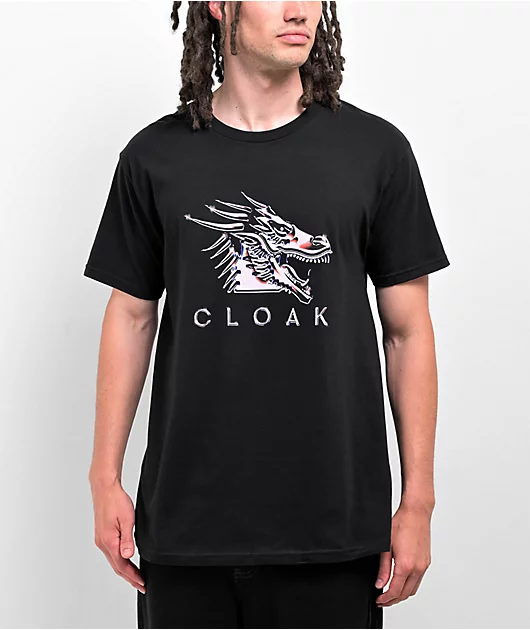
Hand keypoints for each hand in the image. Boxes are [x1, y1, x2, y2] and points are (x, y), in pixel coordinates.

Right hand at [90, 479, 145, 593]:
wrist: (105, 488)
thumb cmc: (116, 500)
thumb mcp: (127, 519)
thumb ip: (128, 539)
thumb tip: (128, 556)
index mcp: (109, 541)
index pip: (122, 565)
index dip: (133, 576)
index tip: (142, 583)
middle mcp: (102, 543)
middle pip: (117, 566)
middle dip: (129, 577)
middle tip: (141, 585)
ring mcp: (101, 539)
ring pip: (114, 561)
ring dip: (124, 570)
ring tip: (135, 577)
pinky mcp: (102, 535)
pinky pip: (111, 553)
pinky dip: (119, 561)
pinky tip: (126, 561)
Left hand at [375, 501, 432, 606]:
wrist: (416, 513)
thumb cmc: (401, 524)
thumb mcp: (386, 546)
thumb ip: (383, 568)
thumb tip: (380, 584)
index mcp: (406, 565)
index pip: (395, 591)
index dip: (385, 599)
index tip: (379, 600)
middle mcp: (417, 568)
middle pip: (405, 594)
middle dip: (393, 600)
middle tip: (383, 600)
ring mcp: (424, 566)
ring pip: (413, 589)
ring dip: (402, 594)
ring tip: (390, 593)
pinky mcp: (426, 562)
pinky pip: (418, 581)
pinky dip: (409, 586)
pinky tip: (401, 582)